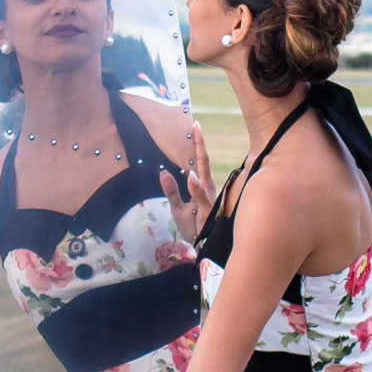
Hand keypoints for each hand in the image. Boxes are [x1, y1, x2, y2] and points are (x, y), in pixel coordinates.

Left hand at [160, 121, 216, 242]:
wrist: (202, 246)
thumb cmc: (193, 226)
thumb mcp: (176, 207)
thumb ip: (171, 191)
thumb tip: (163, 172)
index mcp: (201, 185)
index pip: (199, 161)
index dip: (197, 144)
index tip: (195, 125)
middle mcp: (207, 188)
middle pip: (203, 161)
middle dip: (200, 143)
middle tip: (196, 125)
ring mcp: (209, 198)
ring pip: (203, 175)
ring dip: (200, 156)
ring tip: (196, 136)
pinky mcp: (207, 210)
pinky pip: (201, 196)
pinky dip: (196, 187)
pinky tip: (191, 176)